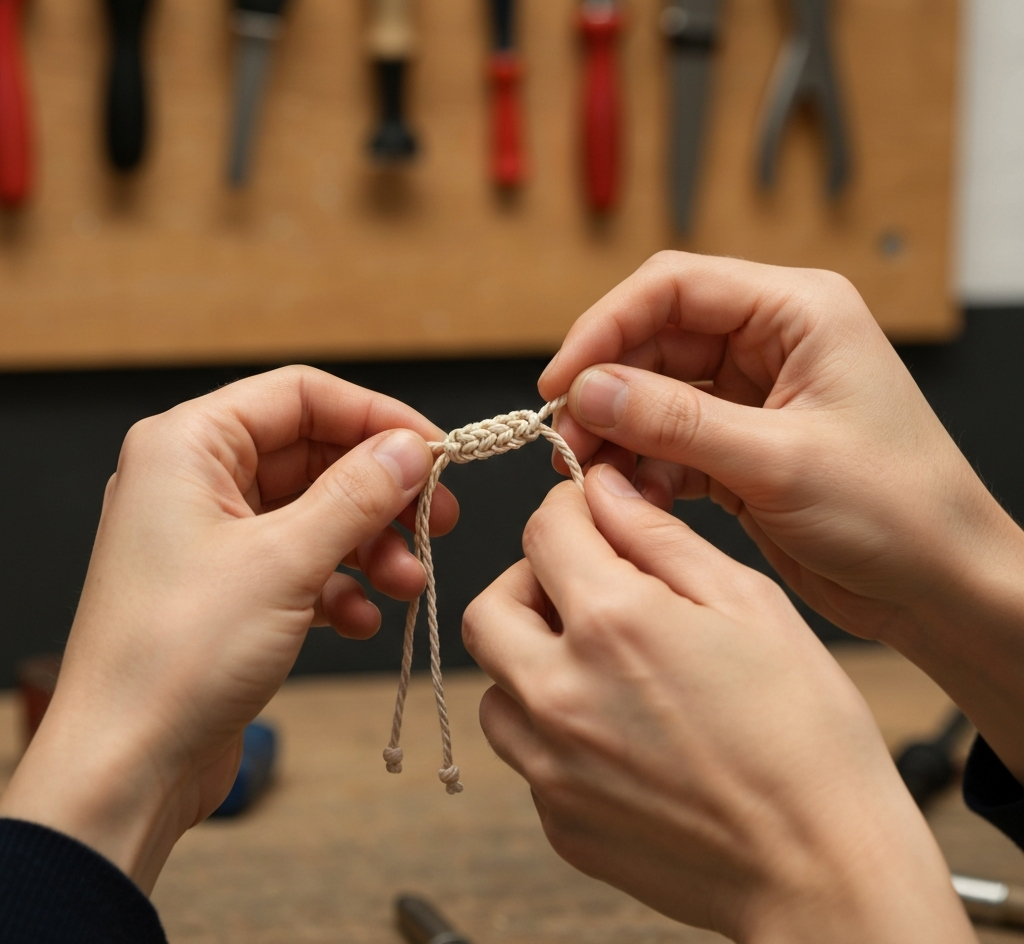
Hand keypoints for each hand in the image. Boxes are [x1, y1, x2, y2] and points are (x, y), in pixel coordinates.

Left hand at [0, 366, 457, 891]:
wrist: (125, 769)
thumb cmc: (175, 656)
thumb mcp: (285, 561)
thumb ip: (356, 495)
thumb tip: (409, 450)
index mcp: (189, 446)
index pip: (300, 395)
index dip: (375, 417)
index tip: (434, 452)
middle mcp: (196, 481)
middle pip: (314, 456)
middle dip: (380, 493)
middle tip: (436, 520)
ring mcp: (211, 537)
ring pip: (315, 514)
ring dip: (370, 546)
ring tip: (407, 583)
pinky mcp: (228, 588)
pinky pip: (301, 563)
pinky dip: (340, 586)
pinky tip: (361, 619)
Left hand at [463, 468, 973, 943]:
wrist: (824, 871)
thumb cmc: (805, 734)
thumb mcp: (747, 603)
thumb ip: (659, 537)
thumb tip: (605, 490)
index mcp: (611, 624)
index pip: (543, 531)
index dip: (568, 508)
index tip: (589, 516)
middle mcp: (561, 694)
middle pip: (489, 609)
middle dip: (529, 582)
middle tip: (584, 590)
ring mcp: (552, 766)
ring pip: (496, 686)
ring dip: (530, 658)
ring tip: (600, 665)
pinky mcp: (559, 820)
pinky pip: (527, 753)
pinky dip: (553, 725)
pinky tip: (618, 729)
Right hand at [539, 252, 1023, 779]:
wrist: (941, 587)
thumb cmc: (900, 511)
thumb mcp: (778, 461)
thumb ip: (675, 421)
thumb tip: (588, 390)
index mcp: (797, 312)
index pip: (674, 286)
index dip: (605, 326)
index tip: (562, 380)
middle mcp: (771, 343)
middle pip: (655, 339)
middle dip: (606, 388)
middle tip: (566, 436)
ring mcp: (752, 396)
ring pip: (654, 394)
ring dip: (618, 432)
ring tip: (590, 474)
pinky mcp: (739, 446)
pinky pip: (669, 442)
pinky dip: (644, 468)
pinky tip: (633, 498)